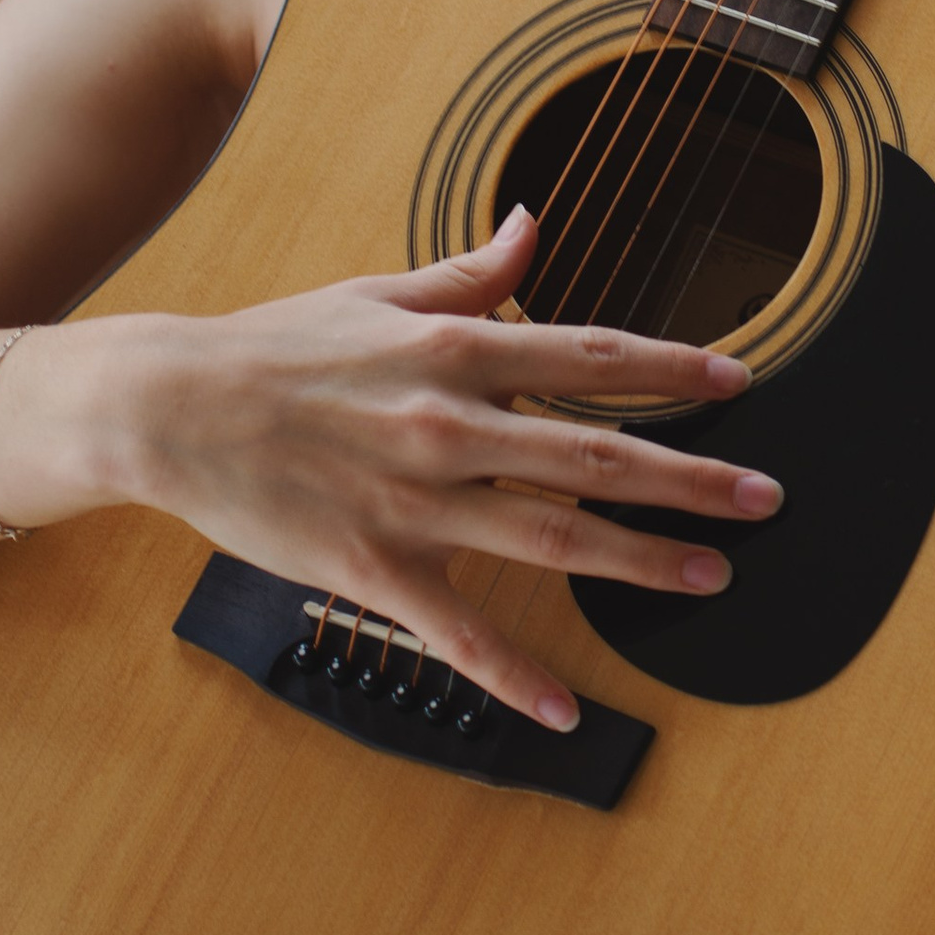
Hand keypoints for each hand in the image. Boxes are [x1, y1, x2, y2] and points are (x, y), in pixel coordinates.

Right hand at [129, 207, 780, 729]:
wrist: (169, 405)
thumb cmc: (273, 349)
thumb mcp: (374, 292)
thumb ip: (468, 272)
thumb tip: (533, 224)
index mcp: (453, 350)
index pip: (588, 355)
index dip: (673, 370)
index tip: (739, 381)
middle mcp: (448, 425)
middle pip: (595, 456)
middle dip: (692, 478)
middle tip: (765, 498)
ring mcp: (414, 503)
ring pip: (552, 539)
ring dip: (641, 563)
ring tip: (713, 579)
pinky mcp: (373, 569)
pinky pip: (458, 634)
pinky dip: (516, 676)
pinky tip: (567, 710)